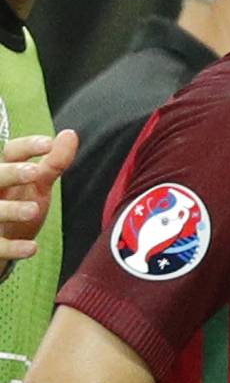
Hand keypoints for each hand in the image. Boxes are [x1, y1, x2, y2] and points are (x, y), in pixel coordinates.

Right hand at [0, 131, 77, 271]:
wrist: (2, 244)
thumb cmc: (18, 205)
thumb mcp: (37, 185)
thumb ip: (54, 163)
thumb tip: (70, 134)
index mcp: (4, 173)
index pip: (11, 152)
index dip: (27, 146)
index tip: (49, 143)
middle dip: (12, 173)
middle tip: (33, 172)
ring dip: (12, 209)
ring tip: (33, 210)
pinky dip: (13, 247)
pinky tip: (32, 248)